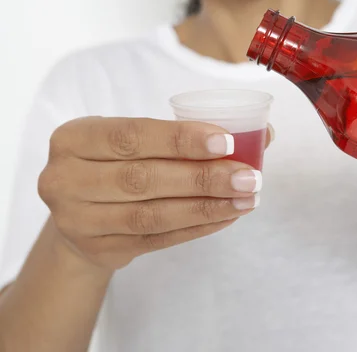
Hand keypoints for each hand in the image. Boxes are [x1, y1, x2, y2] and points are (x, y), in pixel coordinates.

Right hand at [38, 117, 268, 269]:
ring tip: (246, 199)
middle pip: (143, 179)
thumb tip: (264, 135)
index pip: (130, 136)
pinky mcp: (100, 249)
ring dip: (207, 207)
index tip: (227, 142)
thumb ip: (190, 135)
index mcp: (74, 138)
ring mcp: (78, 220)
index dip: (180, 140)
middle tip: (249, 177)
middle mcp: (65, 179)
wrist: (80, 211)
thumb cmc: (118, 163)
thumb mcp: (136, 140)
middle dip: (203, 178)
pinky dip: (197, 227)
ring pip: (152, 215)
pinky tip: (227, 216)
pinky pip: (157, 240)